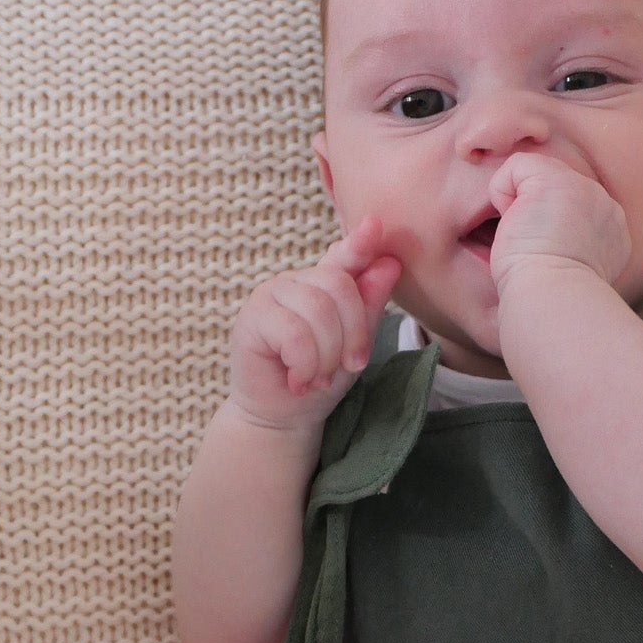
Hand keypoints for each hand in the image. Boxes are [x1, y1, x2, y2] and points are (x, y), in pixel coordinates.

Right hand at [227, 214, 403, 432]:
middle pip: (338, 286)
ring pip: (318, 311)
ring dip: (327, 355)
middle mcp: (297, 281)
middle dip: (352, 335)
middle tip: (347, 366)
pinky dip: (305, 364)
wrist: (285, 416)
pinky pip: (294, 333)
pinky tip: (299, 379)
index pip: (344, 257)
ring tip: (319, 377)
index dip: (360, 242)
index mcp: (324, 284)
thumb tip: (389, 262)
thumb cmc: (321, 379)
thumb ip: (369, 305)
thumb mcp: (355, 345)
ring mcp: (272, 294)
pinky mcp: (252, 317)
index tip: (375, 225)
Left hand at [485, 154, 631, 299]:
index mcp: (613, 233)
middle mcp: (605, 206)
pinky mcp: (554, 179)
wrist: (554, 302)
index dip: (547, 230)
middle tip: (536, 253)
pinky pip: (514, 168)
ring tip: (528, 242)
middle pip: (553, 190)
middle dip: (534, 215)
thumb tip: (547, 237)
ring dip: (519, 210)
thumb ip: (572, 247)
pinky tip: (515, 227)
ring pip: (534, 177)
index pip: (571, 211)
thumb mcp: (574, 271)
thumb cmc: (552, 300)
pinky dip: (501, 195)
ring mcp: (583, 188)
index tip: (548, 263)